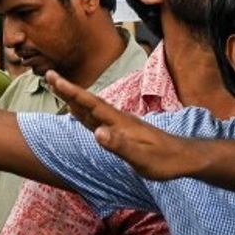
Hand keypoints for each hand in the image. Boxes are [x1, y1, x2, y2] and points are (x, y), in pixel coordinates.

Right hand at [46, 72, 198, 179]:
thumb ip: (119, 145)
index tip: (54, 78)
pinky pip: (98, 119)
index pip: (91, 104)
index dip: (71, 92)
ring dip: (74, 98)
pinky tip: (81, 112)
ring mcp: (121, 125)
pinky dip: (84, 112)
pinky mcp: (124, 132)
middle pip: (89, 101)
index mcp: (120, 123)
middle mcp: (119, 120)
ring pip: (92, 109)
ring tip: (58, 87)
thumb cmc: (165, 160)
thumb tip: (97, 132)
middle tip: (49, 75)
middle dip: (68, 89)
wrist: (186, 158)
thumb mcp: (142, 157)